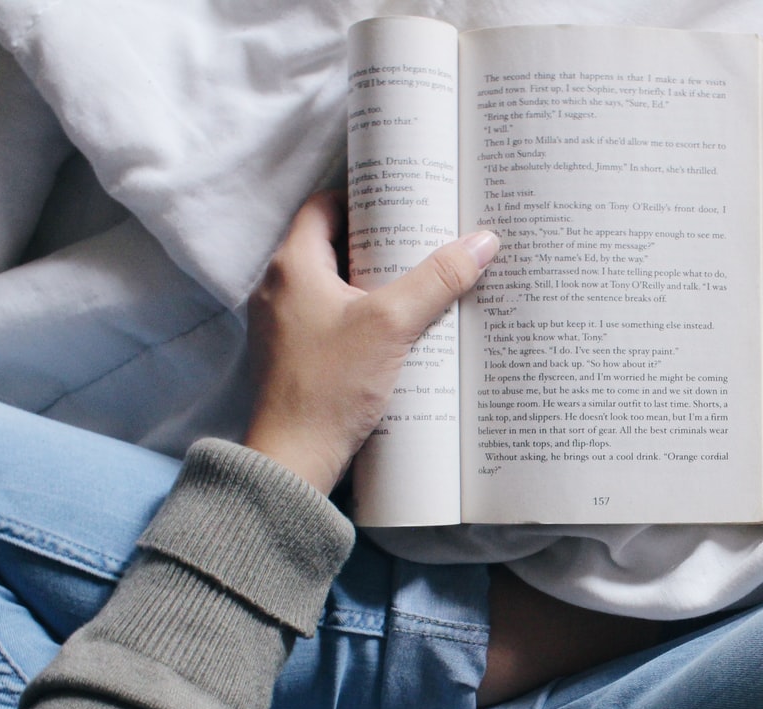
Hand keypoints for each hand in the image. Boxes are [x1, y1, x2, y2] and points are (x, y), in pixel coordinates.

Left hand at [243, 191, 498, 494]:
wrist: (295, 458)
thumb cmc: (330, 387)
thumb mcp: (392, 324)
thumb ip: (437, 279)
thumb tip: (482, 241)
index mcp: (292, 265)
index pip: (325, 206)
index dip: (364, 198)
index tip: (403, 201)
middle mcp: (280, 288)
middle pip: (333, 244)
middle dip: (380, 241)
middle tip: (425, 239)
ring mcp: (285, 324)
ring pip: (334, 285)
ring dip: (374, 282)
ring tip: (421, 282)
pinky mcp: (296, 355)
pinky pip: (333, 319)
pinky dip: (363, 316)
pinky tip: (400, 330)